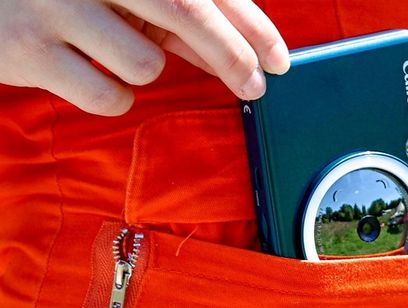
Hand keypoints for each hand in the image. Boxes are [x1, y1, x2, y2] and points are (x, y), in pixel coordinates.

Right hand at [0, 0, 288, 115]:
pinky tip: (90, 75)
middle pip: (186, 12)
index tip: (279, 59)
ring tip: (114, 52)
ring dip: (147, 70)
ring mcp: (54, 5)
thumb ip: (172, 14)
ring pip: (145, 63)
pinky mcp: (28, 50)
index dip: (252, 24)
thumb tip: (234, 54)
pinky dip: (115, 98)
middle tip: (256, 87)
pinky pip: (107, 97)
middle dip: (233, 56)